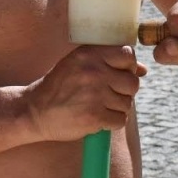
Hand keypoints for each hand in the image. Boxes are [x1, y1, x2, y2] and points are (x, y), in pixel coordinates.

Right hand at [25, 45, 146, 141]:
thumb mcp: (79, 65)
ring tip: (98, 107)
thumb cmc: (59, 87)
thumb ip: (109, 63)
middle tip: (107, 96)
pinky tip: (96, 119)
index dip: (128, 67)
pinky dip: (111, 123)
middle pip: (132, 82)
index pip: (128, 55)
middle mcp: (93, 71)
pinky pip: (120, 120)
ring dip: (117, 108)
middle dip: (124, 92)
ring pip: (127, 103)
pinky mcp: (94, 116)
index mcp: (89, 54)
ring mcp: (95, 94)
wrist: (34, 111)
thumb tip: (143, 69)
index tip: (117, 75)